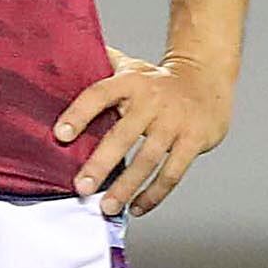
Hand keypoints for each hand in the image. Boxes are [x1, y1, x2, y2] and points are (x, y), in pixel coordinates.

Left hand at [55, 49, 231, 216]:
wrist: (207, 79)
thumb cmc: (158, 81)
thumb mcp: (132, 67)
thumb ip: (101, 65)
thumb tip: (61, 60)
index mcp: (131, 82)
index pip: (99, 94)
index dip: (79, 114)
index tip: (60, 135)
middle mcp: (152, 101)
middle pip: (122, 135)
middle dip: (100, 164)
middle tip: (81, 187)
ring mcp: (174, 122)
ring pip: (147, 160)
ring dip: (126, 187)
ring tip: (107, 207)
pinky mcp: (194, 140)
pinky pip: (172, 173)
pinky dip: (154, 194)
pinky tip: (137, 207)